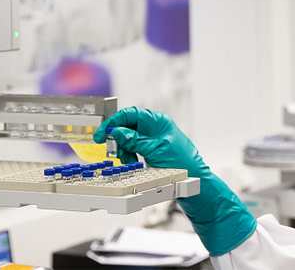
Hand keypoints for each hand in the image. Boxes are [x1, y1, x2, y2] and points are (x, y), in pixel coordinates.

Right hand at [94, 107, 255, 255]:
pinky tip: (133, 163)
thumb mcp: (154, 150)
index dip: (113, 123)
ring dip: (125, 151)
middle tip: (116, 152)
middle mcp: (155, 127)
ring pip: (128, 139)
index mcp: (158, 121)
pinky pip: (134, 149)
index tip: (101, 134)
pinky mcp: (151, 149)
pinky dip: (130, 155)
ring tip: (130, 161)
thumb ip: (134, 140)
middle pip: (127, 127)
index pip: (130, 114)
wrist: (193, 179)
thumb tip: (117, 132)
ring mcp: (153, 138)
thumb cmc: (181, 162)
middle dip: (119, 140)